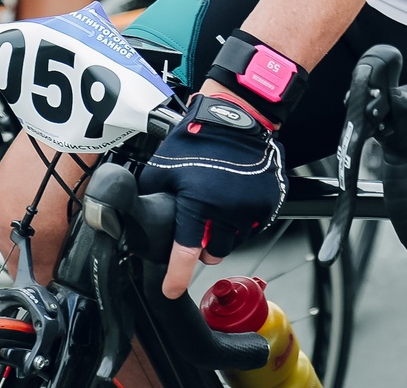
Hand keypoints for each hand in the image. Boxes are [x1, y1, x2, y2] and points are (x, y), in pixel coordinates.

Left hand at [141, 87, 285, 297]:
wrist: (235, 117)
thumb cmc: (198, 139)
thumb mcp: (163, 165)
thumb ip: (152, 193)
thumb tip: (138, 211)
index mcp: (198, 205)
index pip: (186, 253)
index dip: (177, 276)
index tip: (170, 290)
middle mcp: (226, 212)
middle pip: (215, 253)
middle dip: (205, 247)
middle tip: (200, 227)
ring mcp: (250, 208)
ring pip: (236, 241)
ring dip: (224, 234)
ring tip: (217, 207)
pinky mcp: (268, 202)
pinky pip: (254, 225)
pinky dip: (242, 220)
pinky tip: (233, 199)